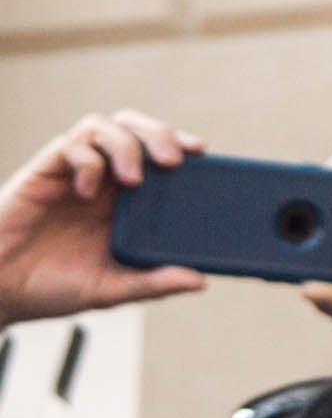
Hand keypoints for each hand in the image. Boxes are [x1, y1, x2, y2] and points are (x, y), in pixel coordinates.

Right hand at [0, 112, 208, 329]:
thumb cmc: (50, 287)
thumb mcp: (111, 290)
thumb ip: (153, 284)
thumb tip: (200, 281)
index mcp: (124, 202)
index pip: (159, 156)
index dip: (181, 145)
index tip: (203, 153)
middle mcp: (102, 181)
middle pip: (136, 130)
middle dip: (160, 133)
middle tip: (174, 160)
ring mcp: (73, 174)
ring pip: (104, 126)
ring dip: (126, 144)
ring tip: (134, 179)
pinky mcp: (43, 174)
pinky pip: (70, 145)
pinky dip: (87, 160)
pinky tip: (88, 190)